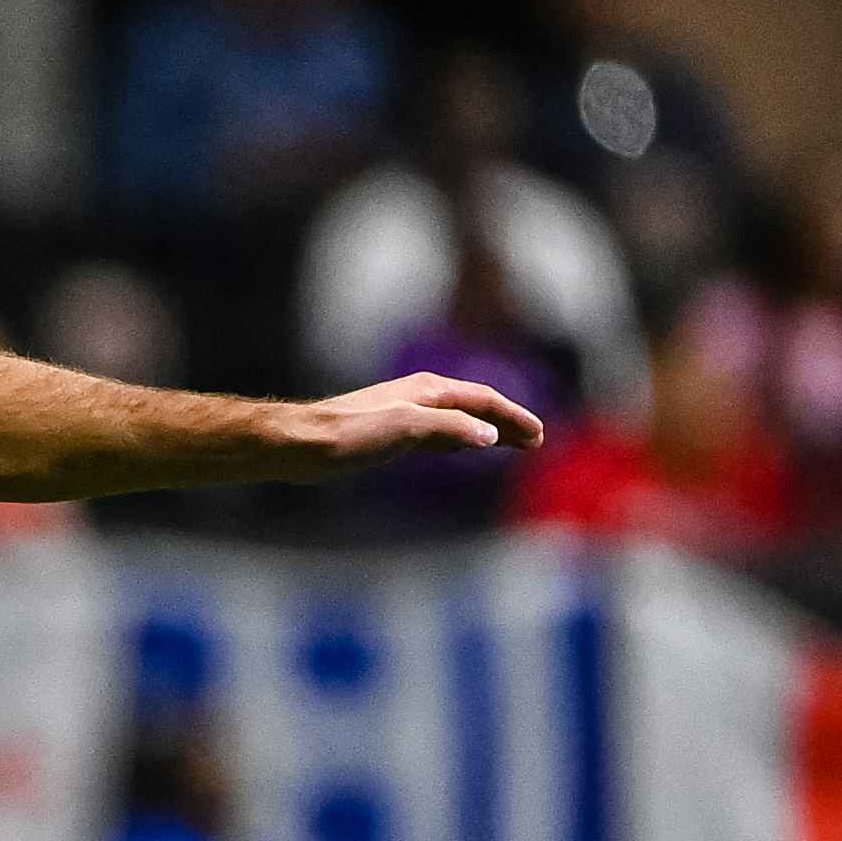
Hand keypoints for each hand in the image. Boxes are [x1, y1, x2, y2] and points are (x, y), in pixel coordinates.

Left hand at [295, 371, 545, 470]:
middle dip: (506, 423)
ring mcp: (405, 414)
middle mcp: (420, 396)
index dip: (514, 416)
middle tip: (534, 443)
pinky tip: (457, 451)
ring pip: (457, 421)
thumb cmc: (351, 432)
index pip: (485, 399)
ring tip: (507, 445)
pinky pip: (436, 434)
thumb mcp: (407, 428)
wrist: (303, 444)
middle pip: (475, 407)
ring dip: (484, 432)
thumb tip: (489, 435)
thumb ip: (450, 429)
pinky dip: (457, 440)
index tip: (538, 436)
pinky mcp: (389, 433)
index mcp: (429, 390)